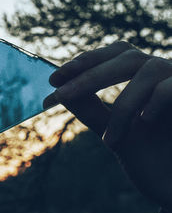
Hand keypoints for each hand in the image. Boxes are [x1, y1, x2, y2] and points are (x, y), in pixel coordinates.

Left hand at [44, 41, 171, 211]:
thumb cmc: (151, 157)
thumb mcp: (113, 132)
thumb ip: (90, 110)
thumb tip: (57, 93)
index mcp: (144, 77)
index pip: (113, 55)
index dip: (84, 61)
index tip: (53, 79)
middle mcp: (164, 74)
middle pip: (126, 56)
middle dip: (90, 74)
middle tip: (61, 94)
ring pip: (148, 70)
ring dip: (123, 105)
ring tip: (109, 140)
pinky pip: (171, 87)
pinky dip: (154, 101)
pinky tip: (144, 120)